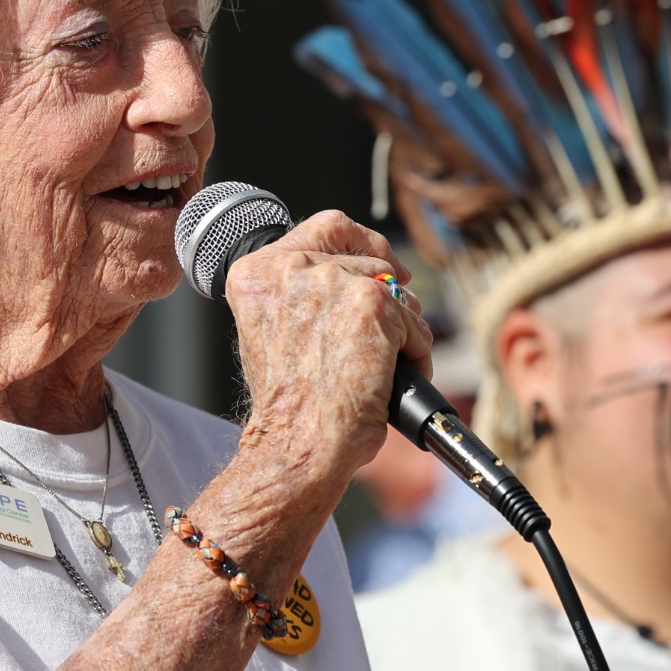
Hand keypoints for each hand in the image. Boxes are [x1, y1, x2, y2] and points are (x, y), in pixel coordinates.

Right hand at [222, 211, 433, 505]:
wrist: (298, 443)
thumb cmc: (288, 406)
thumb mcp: (273, 332)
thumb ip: (300, 294)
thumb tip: (350, 277)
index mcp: (256, 272)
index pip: (325, 226)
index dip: (360, 244)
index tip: (379, 267)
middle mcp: (289, 267)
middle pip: (367, 253)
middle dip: (389, 285)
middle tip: (393, 319)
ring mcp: (332, 282)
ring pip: (396, 289)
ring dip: (401, 328)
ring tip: (383, 367)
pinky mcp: (371, 304)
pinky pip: (414, 321)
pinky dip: (415, 353)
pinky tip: (392, 380)